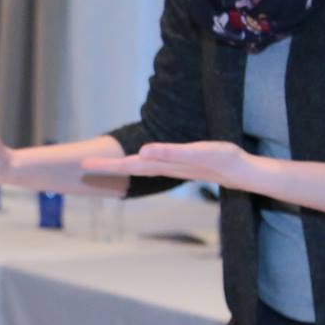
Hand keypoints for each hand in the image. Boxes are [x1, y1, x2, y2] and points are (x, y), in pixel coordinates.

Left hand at [79, 140, 256, 189]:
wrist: (241, 172)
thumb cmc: (220, 161)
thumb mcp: (195, 153)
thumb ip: (169, 153)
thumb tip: (142, 152)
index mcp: (162, 165)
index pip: (128, 165)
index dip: (107, 165)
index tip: (84, 164)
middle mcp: (163, 166)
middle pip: (129, 166)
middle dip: (107, 166)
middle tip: (84, 163)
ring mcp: (171, 166)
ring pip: (140, 166)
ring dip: (121, 166)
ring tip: (103, 165)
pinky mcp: (181, 163)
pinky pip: (154, 163)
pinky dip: (140, 161)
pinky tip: (137, 160)